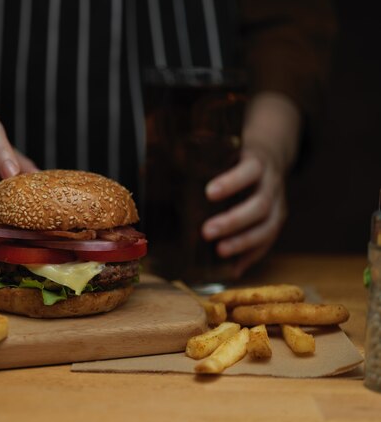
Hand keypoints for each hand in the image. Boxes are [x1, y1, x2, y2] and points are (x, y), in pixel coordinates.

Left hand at [200, 92, 300, 276]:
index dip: (231, 182)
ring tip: (220, 252)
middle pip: (260, 205)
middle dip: (234, 221)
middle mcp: (271, 185)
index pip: (249, 170)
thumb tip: (143, 168)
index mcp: (256, 162)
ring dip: (243, 242)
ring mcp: (278, 206)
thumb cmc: (234, 158)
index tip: (208, 193)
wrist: (270, 158)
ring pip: (267, 227)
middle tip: (206, 232)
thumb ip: (190, 159)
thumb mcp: (221, 152)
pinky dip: (251, 257)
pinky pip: (267, 243)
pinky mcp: (276, 223)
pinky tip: (233, 269)